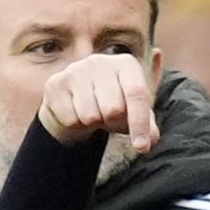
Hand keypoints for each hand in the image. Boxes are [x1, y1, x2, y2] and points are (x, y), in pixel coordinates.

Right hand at [38, 53, 158, 150]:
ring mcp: (76, 70)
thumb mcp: (135, 112)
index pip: (137, 94)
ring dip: (94, 123)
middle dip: (114, 122)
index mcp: (127, 64)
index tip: (142, 147)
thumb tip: (153, 137)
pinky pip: (70, 118)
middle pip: (113, 108)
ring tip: (94, 114)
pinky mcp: (56, 83)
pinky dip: (76, 124)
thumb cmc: (113, 105)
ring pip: (90, 115)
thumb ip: (148, 124)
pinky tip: (76, 113)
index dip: (140, 124)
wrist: (76, 101)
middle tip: (110, 118)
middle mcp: (101, 61)